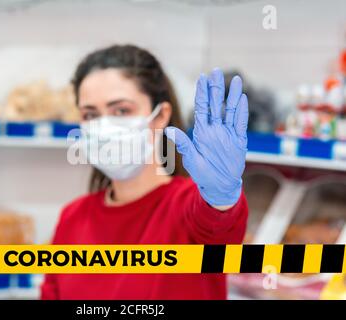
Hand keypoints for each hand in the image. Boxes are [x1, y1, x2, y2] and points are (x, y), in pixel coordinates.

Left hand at [165, 68, 248, 206]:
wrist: (219, 186)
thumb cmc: (203, 173)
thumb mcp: (191, 159)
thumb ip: (182, 144)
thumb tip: (168, 130)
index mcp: (202, 131)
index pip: (201, 107)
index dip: (202, 92)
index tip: (202, 78)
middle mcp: (215, 129)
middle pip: (216, 104)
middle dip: (216, 88)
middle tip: (216, 72)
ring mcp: (227, 133)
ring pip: (230, 110)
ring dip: (232, 95)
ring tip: (235, 79)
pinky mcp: (239, 140)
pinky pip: (241, 122)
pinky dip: (242, 110)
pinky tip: (242, 98)